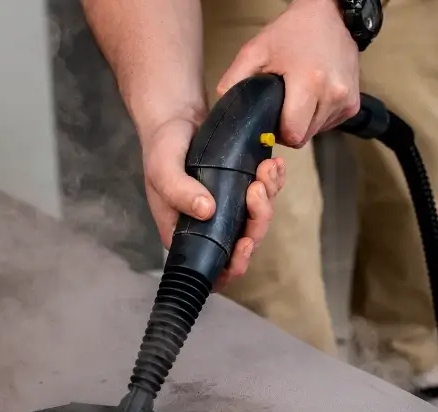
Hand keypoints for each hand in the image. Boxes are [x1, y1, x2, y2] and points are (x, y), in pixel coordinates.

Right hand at [142, 115, 286, 288]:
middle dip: (258, 218)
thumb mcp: (162, 167)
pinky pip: (266, 194)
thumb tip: (206, 211)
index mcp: (186, 233)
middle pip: (245, 241)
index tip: (245, 242)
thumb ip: (178, 190)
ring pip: (258, 218)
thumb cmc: (162, 147)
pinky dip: (274, 181)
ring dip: (269, 195)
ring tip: (267, 168)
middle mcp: (209, 227)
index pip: (214, 268)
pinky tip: (274, 164)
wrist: (175, 118)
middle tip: (257, 187)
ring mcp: (228, 209)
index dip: (234, 264)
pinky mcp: (242, 190)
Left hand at [217, 0, 359, 147]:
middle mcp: (333, 94)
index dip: (277, 132)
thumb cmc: (292, 32)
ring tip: (298, 96)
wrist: (328, 16)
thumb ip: (235, 81)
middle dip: (289, 127)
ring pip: (317, 132)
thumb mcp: (255, 50)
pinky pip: (329, 124)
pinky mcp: (353, 104)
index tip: (271, 119)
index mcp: (310, 82)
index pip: (293, 134)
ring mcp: (347, 100)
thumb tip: (227, 111)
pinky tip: (313, 96)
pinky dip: (318, 116)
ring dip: (304, 122)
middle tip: (282, 105)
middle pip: (304, 136)